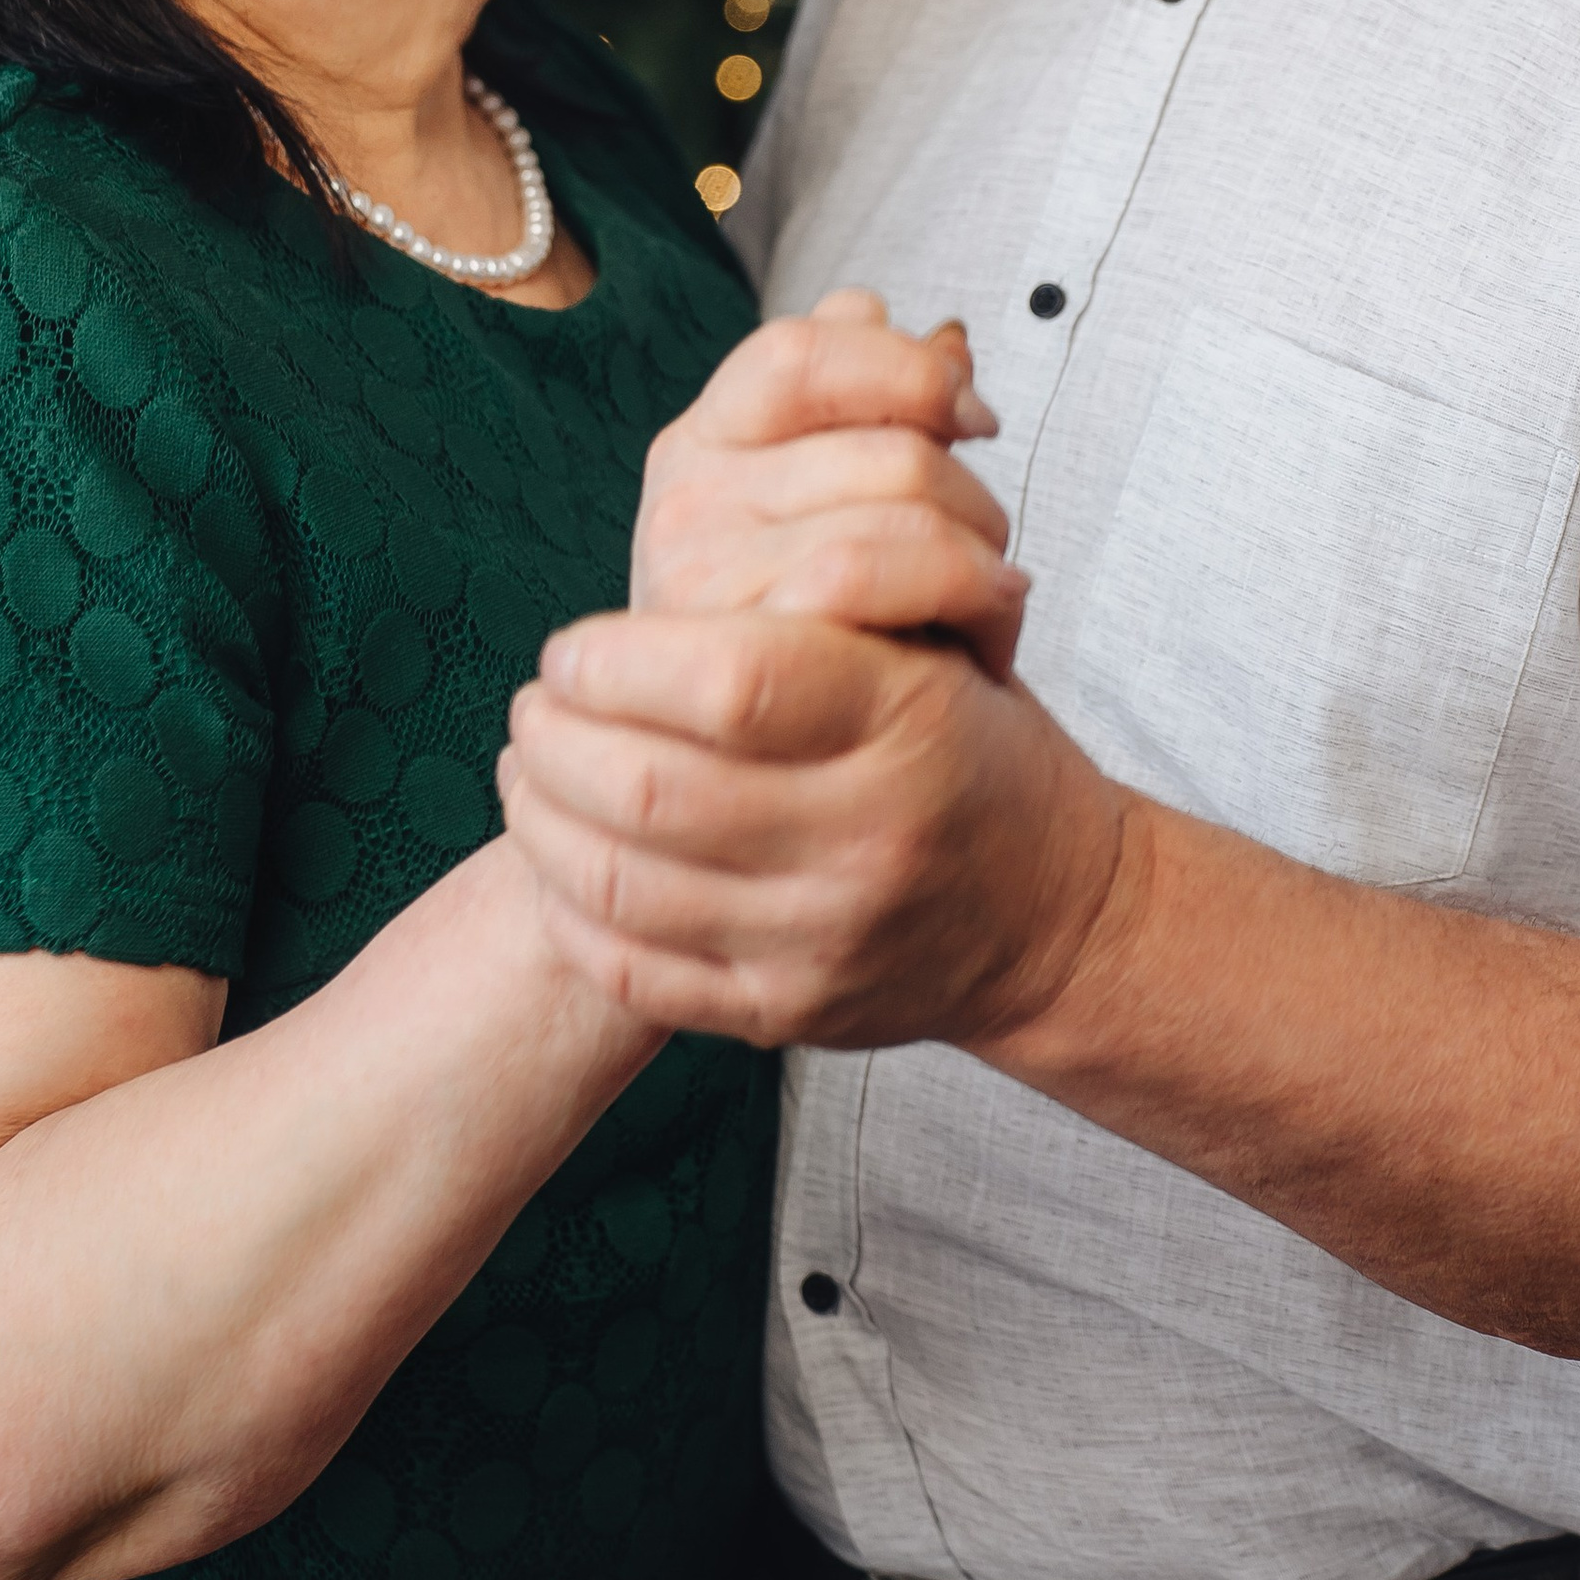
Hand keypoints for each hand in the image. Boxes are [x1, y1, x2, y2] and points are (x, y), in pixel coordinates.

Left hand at [499, 607, 1138, 1050]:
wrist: (1050, 913)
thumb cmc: (968, 749)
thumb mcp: (935, 648)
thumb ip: (823, 604)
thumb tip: (670, 565)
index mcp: (909, 722)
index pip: (731, 681)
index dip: (617, 660)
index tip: (572, 647)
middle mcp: (869, 839)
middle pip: (652, 789)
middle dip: (558, 738)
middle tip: (537, 703)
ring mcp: (825, 939)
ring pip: (621, 884)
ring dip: (540, 819)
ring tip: (529, 768)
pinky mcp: (787, 1014)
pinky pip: (634, 973)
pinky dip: (566, 912)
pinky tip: (555, 859)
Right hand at [634, 288, 1028, 677]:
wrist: (785, 778)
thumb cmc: (827, 628)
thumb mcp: (837, 502)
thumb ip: (878, 405)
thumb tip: (943, 335)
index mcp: (703, 441)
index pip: (803, 352)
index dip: (909, 371)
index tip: (976, 419)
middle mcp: (684, 504)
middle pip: (887, 447)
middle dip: (974, 495)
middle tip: (993, 550)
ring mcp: (702, 582)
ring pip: (897, 516)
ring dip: (979, 559)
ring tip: (990, 598)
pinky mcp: (744, 655)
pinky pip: (877, 585)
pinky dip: (964, 606)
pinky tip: (980, 639)